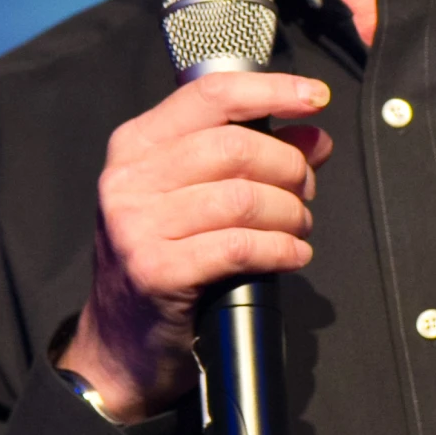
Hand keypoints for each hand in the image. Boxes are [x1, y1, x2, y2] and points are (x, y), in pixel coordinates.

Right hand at [59, 71, 332, 422]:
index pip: (211, 94)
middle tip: (307, 190)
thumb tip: (313, 136)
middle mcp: (129, 178)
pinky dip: (281, 249)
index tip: (316, 97)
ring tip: (298, 228)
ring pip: (244, 197)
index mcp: (136, 144)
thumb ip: (251, 158)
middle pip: (236, 146)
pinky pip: (240, 246)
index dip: (272, 90)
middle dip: (289, 167)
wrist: (119, 344)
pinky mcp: (156, 270)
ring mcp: (137, 225)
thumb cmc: (164, 259)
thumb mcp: (196, 196)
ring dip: (290, 213)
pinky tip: (292, 256)